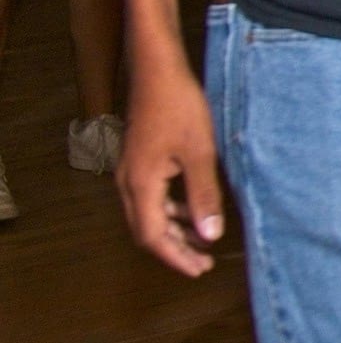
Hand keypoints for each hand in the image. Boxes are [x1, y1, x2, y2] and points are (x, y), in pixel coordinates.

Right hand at [117, 49, 224, 277]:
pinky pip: (151, 198)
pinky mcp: (139, 162)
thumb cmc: (178, 107)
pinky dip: (171, 211)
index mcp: (141, 185)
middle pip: (146, 230)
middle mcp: (129, 182)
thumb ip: (204, 196)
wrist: (157, 72)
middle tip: (203, 264)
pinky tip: (192, 211)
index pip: (152, 236)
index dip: (175, 258)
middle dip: (174, 250)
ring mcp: (132, 172)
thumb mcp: (200, 153)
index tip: (198, 270)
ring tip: (201, 243)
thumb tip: (210, 235)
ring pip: (148, 215)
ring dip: (174, 232)